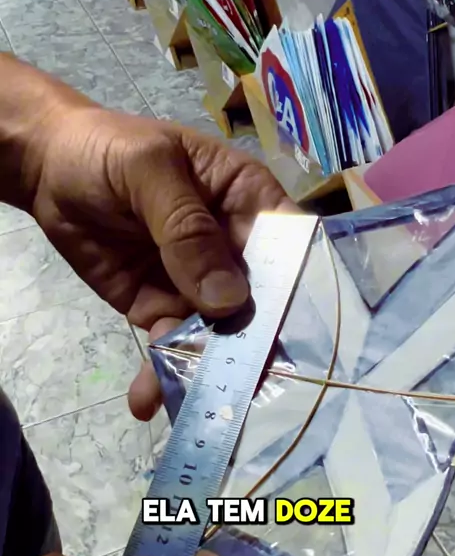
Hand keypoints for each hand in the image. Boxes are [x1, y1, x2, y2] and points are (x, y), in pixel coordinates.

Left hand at [28, 106, 291, 418]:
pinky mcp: (161, 307)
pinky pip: (171, 345)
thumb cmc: (108, 150)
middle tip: (250, 388)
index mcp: (248, 200)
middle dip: (258, 345)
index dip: (302, 289)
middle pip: (262, 301)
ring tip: (196, 406)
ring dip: (208, 370)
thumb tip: (228, 298)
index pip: (290, 246)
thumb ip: (186, 227)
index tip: (304, 338)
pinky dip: (161, 375)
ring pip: (218, 334)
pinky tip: (145, 400)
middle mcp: (234, 247)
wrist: (50, 168)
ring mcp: (199, 282)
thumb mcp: (149, 170)